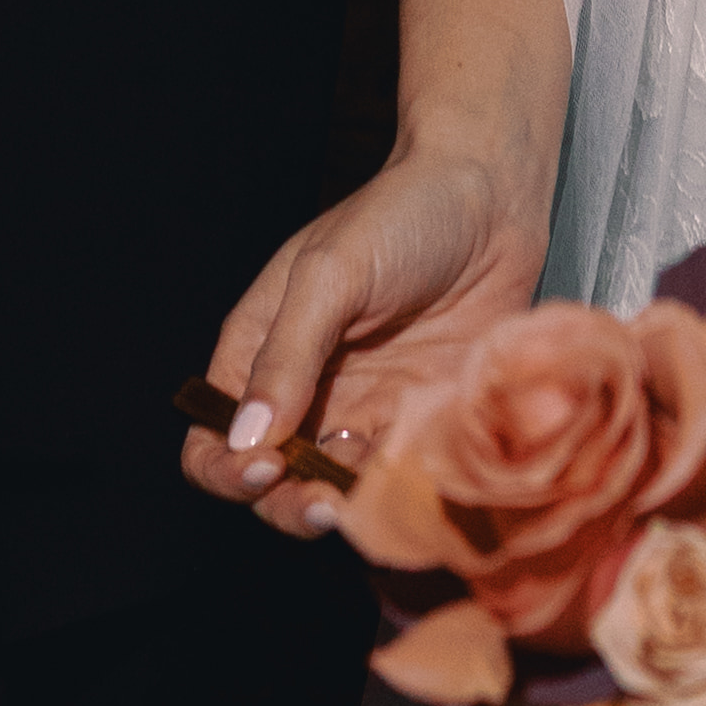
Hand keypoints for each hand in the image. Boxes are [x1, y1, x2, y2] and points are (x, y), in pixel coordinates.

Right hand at [189, 121, 555, 529]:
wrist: (494, 197)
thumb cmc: (400, 215)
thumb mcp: (331, 274)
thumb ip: (287, 356)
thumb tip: (244, 440)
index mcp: (258, 355)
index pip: (211, 440)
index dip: (225, 469)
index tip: (264, 469)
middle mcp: (304, 395)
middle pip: (272, 484)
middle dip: (290, 505)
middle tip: (326, 505)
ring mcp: (364, 413)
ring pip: (335, 492)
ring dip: (348, 508)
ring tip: (373, 497)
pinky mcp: (421, 424)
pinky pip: (399, 479)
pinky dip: (401, 493)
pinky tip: (418, 482)